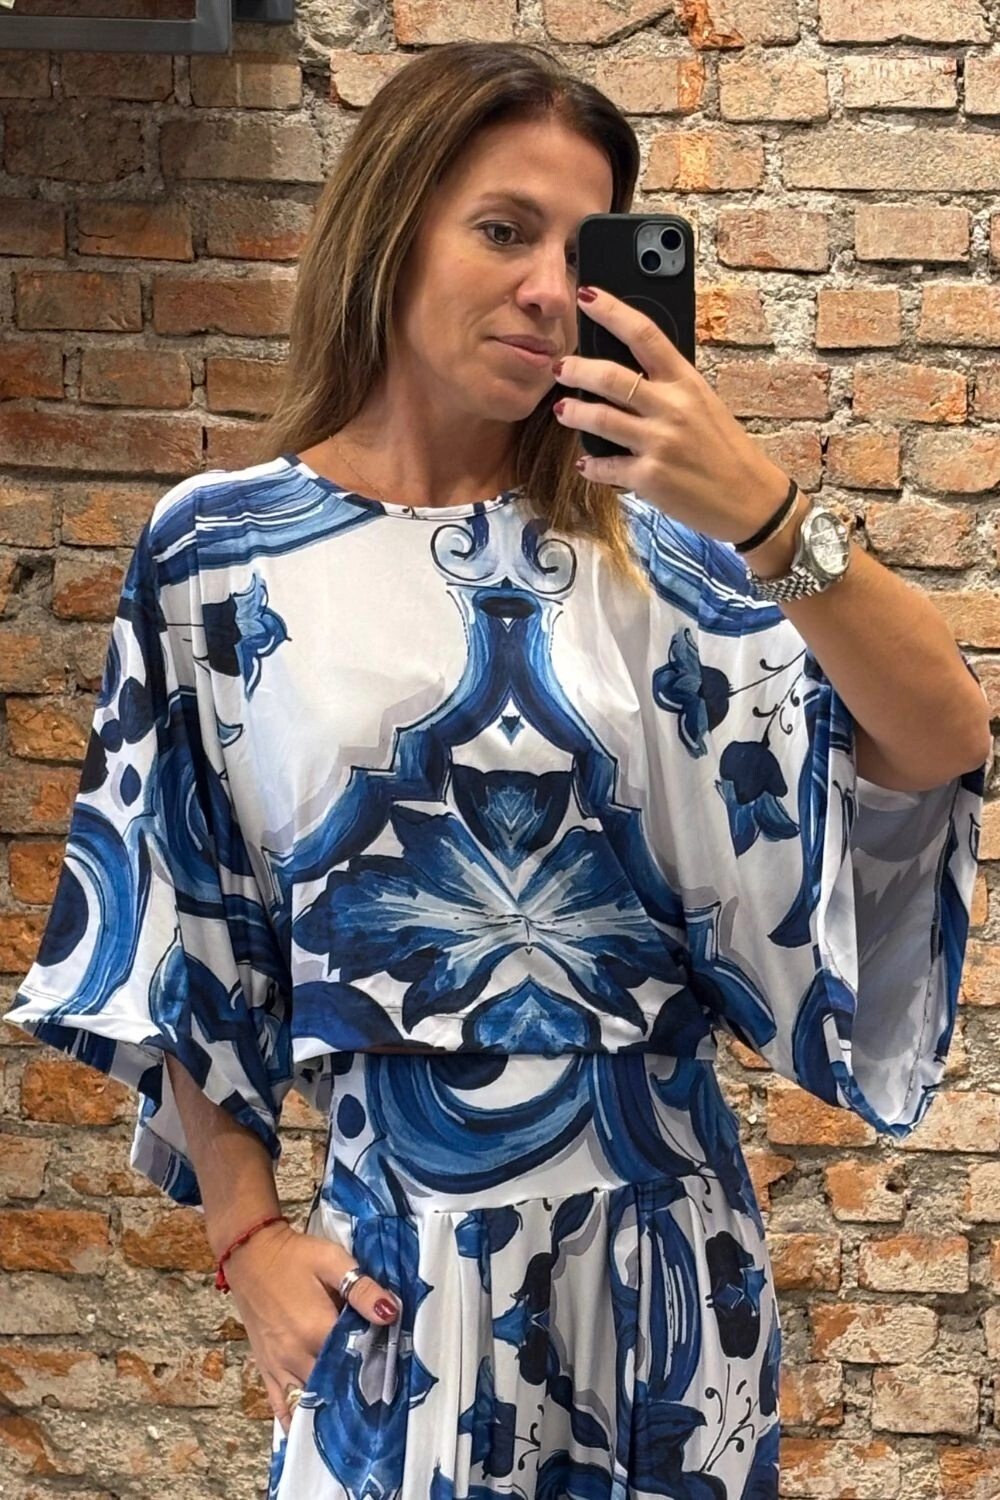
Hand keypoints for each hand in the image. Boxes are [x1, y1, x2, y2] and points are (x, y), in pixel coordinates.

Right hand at [223, 1219, 398, 1434]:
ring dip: (331, 1406)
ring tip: (354, 1410)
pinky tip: (314, 1427)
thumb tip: (391, 1313)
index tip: (394, 1368)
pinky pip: (282, 1406)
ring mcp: (278, 1367)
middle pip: (334, 1386)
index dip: (377, 1365)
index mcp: (316, 1330)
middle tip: (379, 1392)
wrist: (250, 1254)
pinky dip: (298, 1419)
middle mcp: (296, 1356)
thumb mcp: (333, 1261)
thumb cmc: (295, 1256)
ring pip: (310, 1401)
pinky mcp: (266, 1369)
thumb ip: (362, 1290)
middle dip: (356, 1391)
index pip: (356, 1362)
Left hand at [552, 284, 790, 545]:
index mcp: (686, 382)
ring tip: (562, 409)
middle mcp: (672, 408)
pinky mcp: (649, 478)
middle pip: (611, 377)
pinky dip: (591, 465)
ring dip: (574, 412)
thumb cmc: (725, 449)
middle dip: (577, 369)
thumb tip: (626, 369)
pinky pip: (605, 467)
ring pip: (600, 419)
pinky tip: (585, 463)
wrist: (749, 498)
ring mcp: (659, 443)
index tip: (586, 295)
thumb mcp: (703, 404)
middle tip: (560, 366)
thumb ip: (669, 386)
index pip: (645, 334)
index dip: (611, 311)